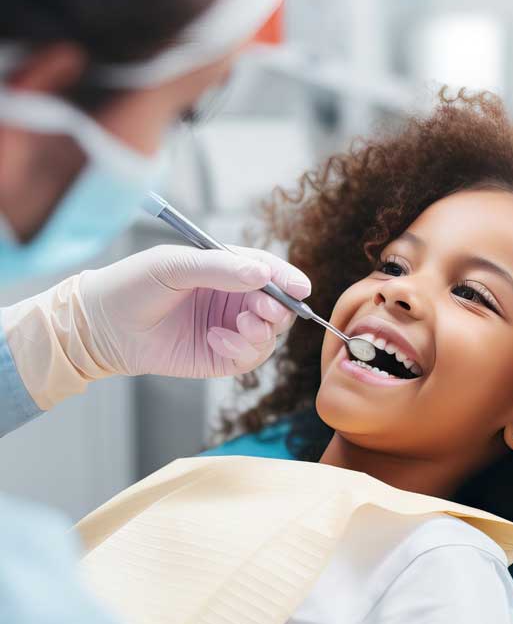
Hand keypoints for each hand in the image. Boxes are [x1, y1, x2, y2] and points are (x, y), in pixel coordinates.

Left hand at [78, 244, 310, 377]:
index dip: (288, 278)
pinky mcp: (222, 356)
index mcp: (228, 269)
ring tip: (236, 325)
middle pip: (279, 304)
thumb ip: (220, 268)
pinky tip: (215, 339)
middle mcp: (235, 298)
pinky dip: (241, 349)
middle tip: (262, 309)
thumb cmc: (134, 285)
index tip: (300, 287)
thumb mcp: (174, 266)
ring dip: (261, 330)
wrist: (102, 326)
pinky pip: (251, 357)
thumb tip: (262, 273)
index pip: (270, 271)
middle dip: (278, 308)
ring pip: (271, 333)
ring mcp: (231, 328)